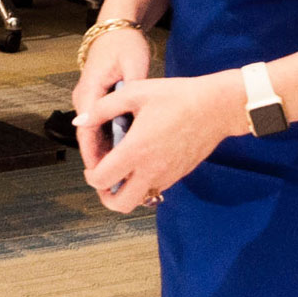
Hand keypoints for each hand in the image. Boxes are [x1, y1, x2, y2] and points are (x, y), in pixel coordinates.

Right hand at [70, 26, 151, 179]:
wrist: (116, 28)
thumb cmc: (124, 45)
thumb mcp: (133, 65)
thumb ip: (129, 89)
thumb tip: (129, 114)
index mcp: (89, 90)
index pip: (86, 128)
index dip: (94, 153)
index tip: (103, 172)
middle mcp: (84, 97)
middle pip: (88, 135)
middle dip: (100, 159)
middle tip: (114, 181)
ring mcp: (89, 98)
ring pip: (94, 132)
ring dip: (106, 151)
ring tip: (121, 173)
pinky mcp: (97, 100)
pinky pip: (101, 125)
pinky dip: (110, 139)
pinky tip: (125, 152)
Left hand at [75, 70, 245, 213]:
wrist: (217, 107)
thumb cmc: (177, 96)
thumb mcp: (135, 92)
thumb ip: (102, 108)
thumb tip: (80, 121)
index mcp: (136, 150)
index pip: (102, 179)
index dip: (90, 174)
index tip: (91, 162)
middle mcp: (151, 169)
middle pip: (120, 204)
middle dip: (105, 195)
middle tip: (104, 177)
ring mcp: (167, 175)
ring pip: (139, 200)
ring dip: (125, 191)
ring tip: (122, 170)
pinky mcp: (179, 175)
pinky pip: (155, 189)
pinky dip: (143, 184)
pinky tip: (142, 162)